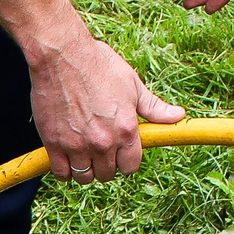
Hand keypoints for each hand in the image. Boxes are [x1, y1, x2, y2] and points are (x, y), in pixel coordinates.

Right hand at [24, 21, 187, 182]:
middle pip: (108, 174)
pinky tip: (67, 158)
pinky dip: (65, 171)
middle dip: (106, 165)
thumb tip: (178, 116)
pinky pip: (62, 173)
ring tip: (83, 153)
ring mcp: (78, 145)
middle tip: (100, 149)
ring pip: (85, 176)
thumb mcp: (132, 84)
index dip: (126, 160)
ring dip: (85, 169)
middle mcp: (104, 142)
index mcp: (126, 130)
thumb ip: (154, 107)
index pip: (131, 166)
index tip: (120, 152)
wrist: (62, 56)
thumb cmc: (98, 65)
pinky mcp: (55, 144)